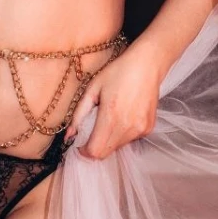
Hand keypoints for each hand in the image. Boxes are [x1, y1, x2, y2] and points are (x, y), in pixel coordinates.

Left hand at [63, 44, 162, 158]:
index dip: (84, 151)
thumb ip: (79, 115)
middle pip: (106, 153)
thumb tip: (68, 136)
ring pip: (117, 147)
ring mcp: (140, 129)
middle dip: (94, 146)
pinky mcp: (149, 128)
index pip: (95, 151)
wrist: (147, 65)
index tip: (79, 143)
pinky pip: (130, 139)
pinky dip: (122, 134)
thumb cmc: (117, 72)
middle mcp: (128, 127)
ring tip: (109, 117)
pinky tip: (123, 115)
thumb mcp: (92, 89)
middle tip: (91, 130)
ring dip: (108, 140)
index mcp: (111, 117)